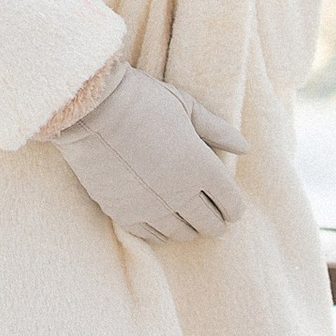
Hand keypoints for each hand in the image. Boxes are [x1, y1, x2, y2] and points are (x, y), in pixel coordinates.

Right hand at [50, 62, 247, 243]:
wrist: (92, 109)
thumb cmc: (144, 100)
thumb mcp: (187, 107)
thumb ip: (218, 130)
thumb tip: (244, 148)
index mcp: (201, 166)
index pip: (230, 202)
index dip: (234, 208)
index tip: (233, 208)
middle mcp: (179, 193)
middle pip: (209, 223)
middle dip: (216, 223)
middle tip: (216, 221)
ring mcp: (150, 206)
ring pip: (181, 234)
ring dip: (190, 230)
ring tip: (190, 224)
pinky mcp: (122, 212)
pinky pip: (149, 236)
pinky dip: (161, 234)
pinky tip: (163, 226)